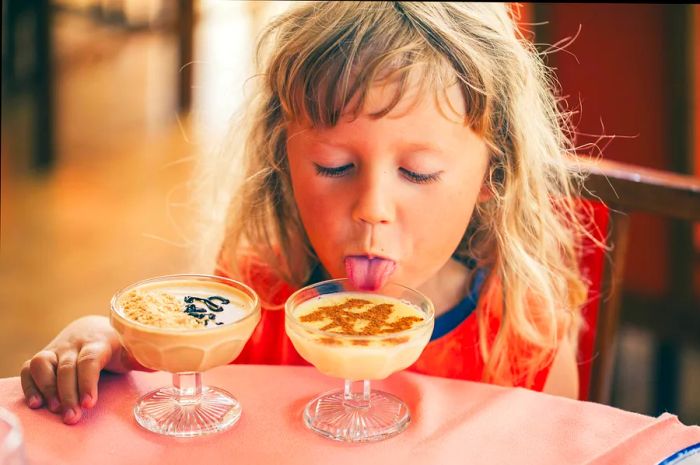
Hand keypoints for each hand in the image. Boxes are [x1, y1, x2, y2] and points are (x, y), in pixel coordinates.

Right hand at [19, 315, 143, 423]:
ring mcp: (57, 348)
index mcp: (99, 342)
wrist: (92, 327)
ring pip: (43, 364)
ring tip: (55, 410)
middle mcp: (75, 344)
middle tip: (73, 417)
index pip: (90, 360)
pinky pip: (30, 367)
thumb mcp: (130, 350)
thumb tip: (163, 363)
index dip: (88, 382)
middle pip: (67, 368)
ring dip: (47, 388)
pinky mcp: (44, 355)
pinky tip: (37, 403)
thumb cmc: (115, 345)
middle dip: (68, 395)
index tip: (90, 403)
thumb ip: (144, 358)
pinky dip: (30, 384)